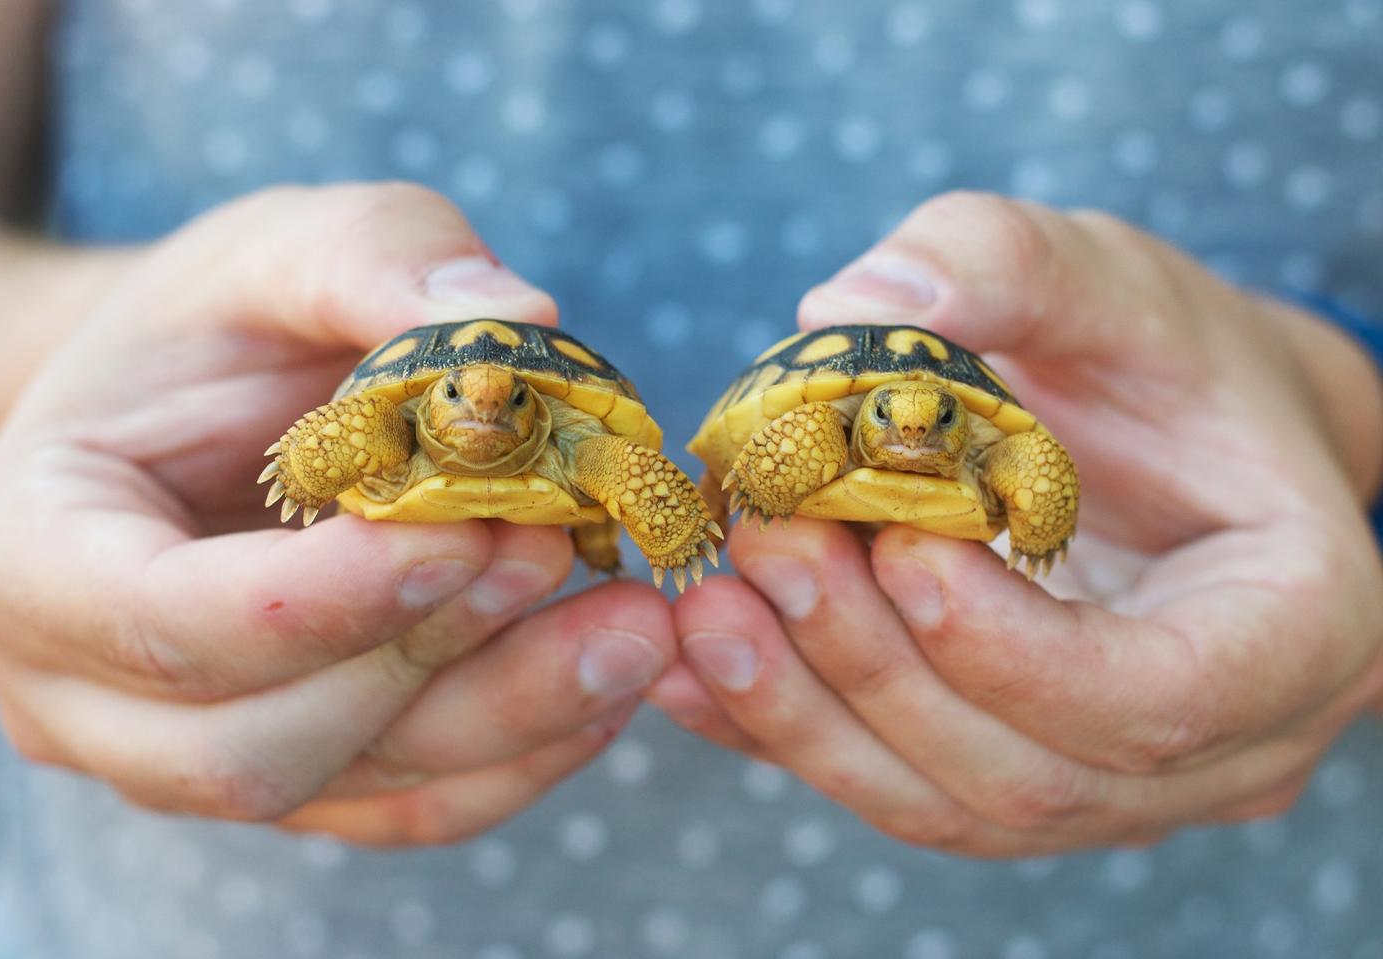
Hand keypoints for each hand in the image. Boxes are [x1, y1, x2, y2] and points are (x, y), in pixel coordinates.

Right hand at [0, 183, 673, 844]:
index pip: (162, 621)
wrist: (204, 413)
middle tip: (561, 550)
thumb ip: (377, 261)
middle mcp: (88, 691)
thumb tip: (519, 315)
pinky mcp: (302, 777)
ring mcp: (190, 753)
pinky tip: (607, 678)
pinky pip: (412, 806)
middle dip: (429, 659)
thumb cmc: (222, 327)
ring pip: (353, 788)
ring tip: (633, 624)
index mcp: (37, 550)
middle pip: (257, 744)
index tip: (466, 528)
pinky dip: (522, 753)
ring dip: (508, 714)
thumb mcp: (284, 248)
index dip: (323, 596)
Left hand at [651, 191, 1382, 854]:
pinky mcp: (1010, 776)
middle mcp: (1216, 744)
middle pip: (1027, 774)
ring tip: (707, 607)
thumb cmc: (1165, 359)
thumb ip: (1001, 264)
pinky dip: (782, 735)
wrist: (1174, 441)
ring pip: (947, 804)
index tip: (899, 547)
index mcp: (1291, 628)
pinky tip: (685, 668)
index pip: (1157, 699)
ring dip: (808, 715)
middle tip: (766, 547)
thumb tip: (850, 304)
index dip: (1011, 648)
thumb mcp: (1110, 279)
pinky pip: (890, 785)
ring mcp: (1112, 785)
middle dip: (875, 669)